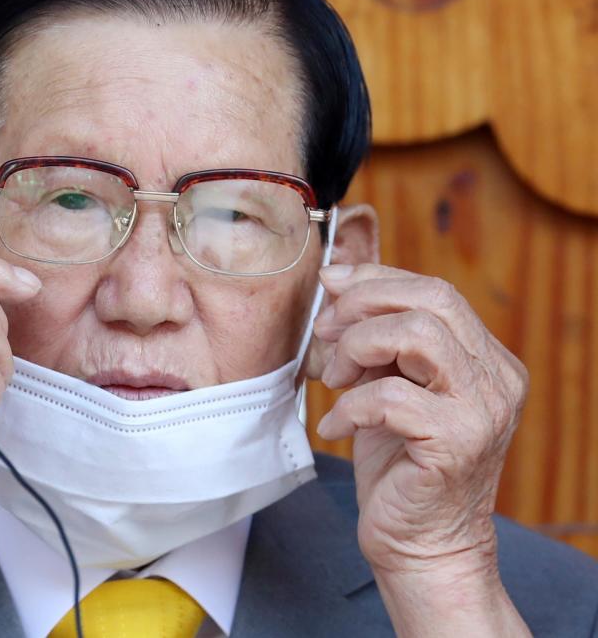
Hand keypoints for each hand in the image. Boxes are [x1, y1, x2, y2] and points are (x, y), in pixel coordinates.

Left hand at [312, 263, 529, 634]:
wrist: (420, 544)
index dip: (376, 279)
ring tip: (334, 380)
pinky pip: (388, 397)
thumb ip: (377, 338)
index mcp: (485, 359)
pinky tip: (335, 426)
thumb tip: (338, 279)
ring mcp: (483, 411)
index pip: (435, 291)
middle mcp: (496, 380)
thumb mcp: (388, 385)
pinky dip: (348, 406)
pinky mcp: (456, 444)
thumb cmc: (399, 464)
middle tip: (325, 332)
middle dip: (363, 305)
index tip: (331, 284)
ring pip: (415, 335)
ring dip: (357, 348)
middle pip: (431, 301)